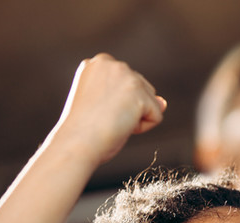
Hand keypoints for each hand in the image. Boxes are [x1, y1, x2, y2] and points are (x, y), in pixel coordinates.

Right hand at [49, 53, 166, 166]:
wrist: (76, 142)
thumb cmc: (84, 129)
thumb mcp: (107, 106)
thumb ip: (133, 97)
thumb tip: (163, 102)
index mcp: (97, 64)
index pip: (127, 84)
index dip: (117, 104)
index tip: (97, 111)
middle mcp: (112, 63)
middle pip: (142, 90)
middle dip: (130, 109)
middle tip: (105, 118)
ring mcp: (127, 76)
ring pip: (151, 102)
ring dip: (137, 118)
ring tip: (112, 121)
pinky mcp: (139, 93)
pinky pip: (156, 117)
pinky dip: (143, 128)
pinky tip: (122, 126)